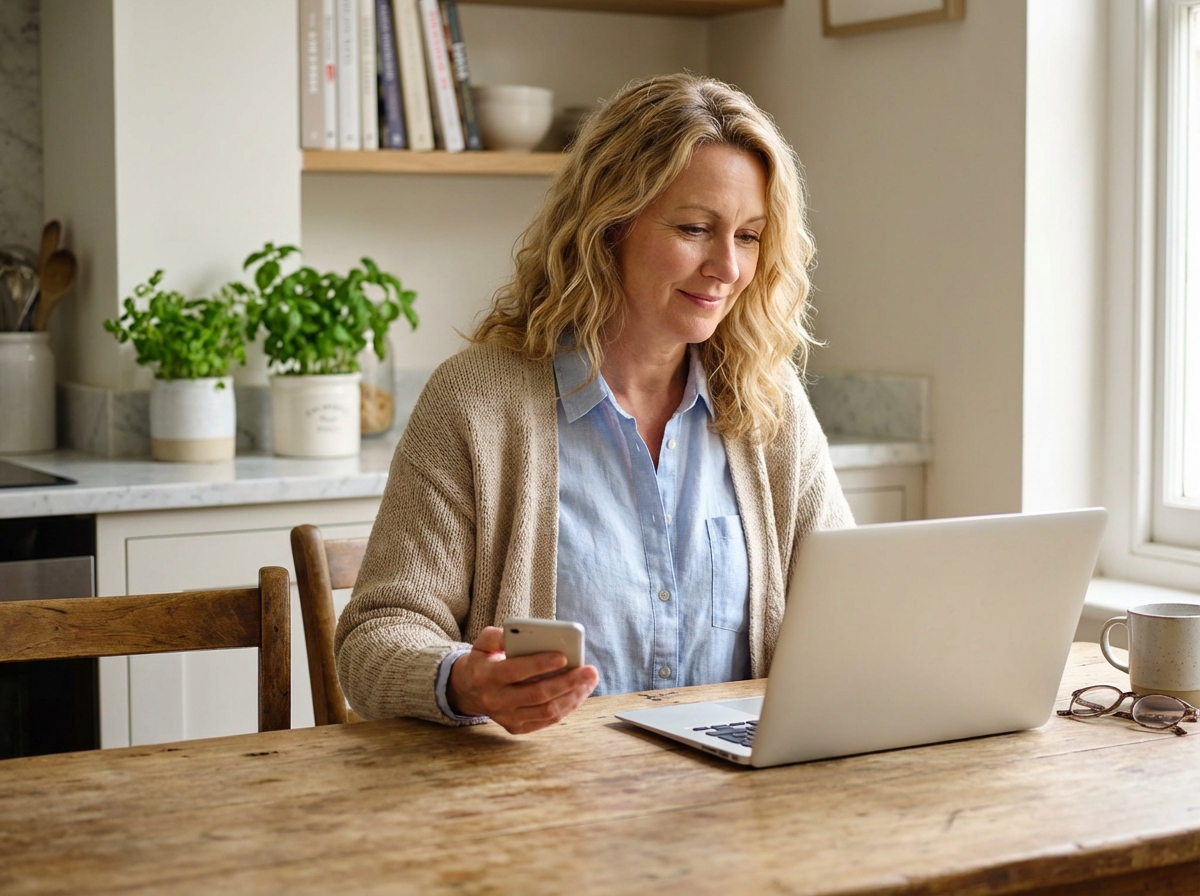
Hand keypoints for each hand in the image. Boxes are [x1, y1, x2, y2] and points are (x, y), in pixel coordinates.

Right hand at [447, 626, 598, 733]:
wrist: (468, 690)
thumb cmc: (483, 661)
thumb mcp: (482, 643)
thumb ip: (496, 636)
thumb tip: (516, 633)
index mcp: (487, 676)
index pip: (516, 671)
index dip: (540, 664)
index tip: (563, 656)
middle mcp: (496, 700)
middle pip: (537, 694)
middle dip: (567, 682)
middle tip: (589, 671)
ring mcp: (507, 717)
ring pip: (546, 711)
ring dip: (572, 697)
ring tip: (589, 682)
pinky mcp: (516, 727)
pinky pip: (546, 720)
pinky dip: (566, 708)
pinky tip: (579, 694)